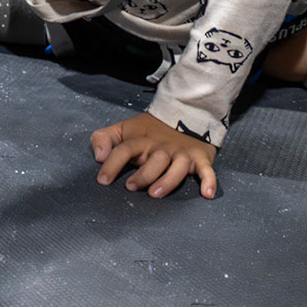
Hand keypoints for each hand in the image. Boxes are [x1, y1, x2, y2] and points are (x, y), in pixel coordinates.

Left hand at [90, 113, 218, 199]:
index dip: (112, 164)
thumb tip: (98, 156)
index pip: (124, 149)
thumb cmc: (149, 130)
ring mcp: (182, 153)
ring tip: (155, 193)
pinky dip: (209, 180)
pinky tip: (207, 193)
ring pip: (176, 167)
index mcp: (141, 140)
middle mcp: (162, 147)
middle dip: (142, 174)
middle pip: (153, 160)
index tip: (102, 180)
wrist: (184, 112)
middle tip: (131, 187)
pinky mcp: (200, 158)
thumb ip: (103, 138)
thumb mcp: (123, 129)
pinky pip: (206, 169)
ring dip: (167, 181)